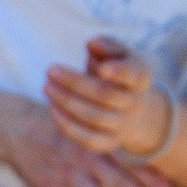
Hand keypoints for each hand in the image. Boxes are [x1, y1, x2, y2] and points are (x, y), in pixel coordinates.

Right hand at [0, 97, 176, 186]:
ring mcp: (69, 176)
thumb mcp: (92, 138)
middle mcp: (89, 161)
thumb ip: (119, 155)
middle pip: (119, 182)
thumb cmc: (65, 137)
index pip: (131, 165)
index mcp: (102, 148)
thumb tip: (156, 176)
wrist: (16, 128)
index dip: (151, 181)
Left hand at [43, 37, 170, 156]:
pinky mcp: (110, 142)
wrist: (133, 110)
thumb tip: (92, 44)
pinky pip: (89, 140)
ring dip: (66, 102)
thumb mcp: (118, 54)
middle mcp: (135, 103)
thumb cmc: (117, 73)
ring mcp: (123, 125)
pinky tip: (53, 110)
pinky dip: (69, 128)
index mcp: (140, 78)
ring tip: (46, 87)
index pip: (134, 76)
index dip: (120, 73)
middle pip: (105, 95)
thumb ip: (106, 45)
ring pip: (95, 118)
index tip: (101, 69)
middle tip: (50, 71)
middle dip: (74, 83)